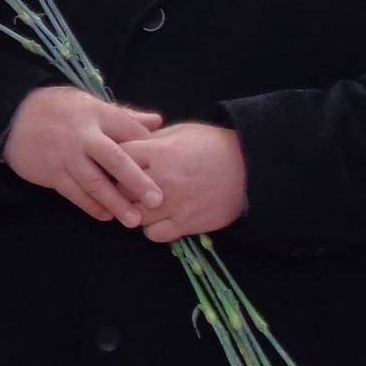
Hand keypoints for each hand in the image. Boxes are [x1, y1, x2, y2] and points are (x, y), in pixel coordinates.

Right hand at [2, 85, 164, 225]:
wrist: (11, 117)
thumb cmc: (58, 110)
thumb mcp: (89, 103)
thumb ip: (124, 115)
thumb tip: (158, 121)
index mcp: (96, 114)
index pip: (131, 131)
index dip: (150, 149)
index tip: (167, 167)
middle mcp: (82, 135)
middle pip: (115, 159)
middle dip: (137, 181)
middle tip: (158, 200)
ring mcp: (65, 155)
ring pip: (94, 182)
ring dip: (115, 202)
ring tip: (133, 220)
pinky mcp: (51, 172)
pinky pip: (74, 193)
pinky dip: (90, 205)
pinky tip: (106, 215)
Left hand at [124, 123, 247, 241]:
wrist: (251, 168)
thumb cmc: (214, 146)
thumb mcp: (181, 132)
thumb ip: (151, 140)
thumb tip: (126, 145)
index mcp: (159, 152)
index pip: (118, 158)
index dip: (114, 161)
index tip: (118, 164)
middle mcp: (162, 180)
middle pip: (119, 189)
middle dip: (120, 188)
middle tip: (126, 187)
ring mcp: (174, 204)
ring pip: (133, 216)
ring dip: (135, 211)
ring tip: (143, 205)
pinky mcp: (187, 223)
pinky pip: (154, 234)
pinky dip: (153, 228)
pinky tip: (160, 218)